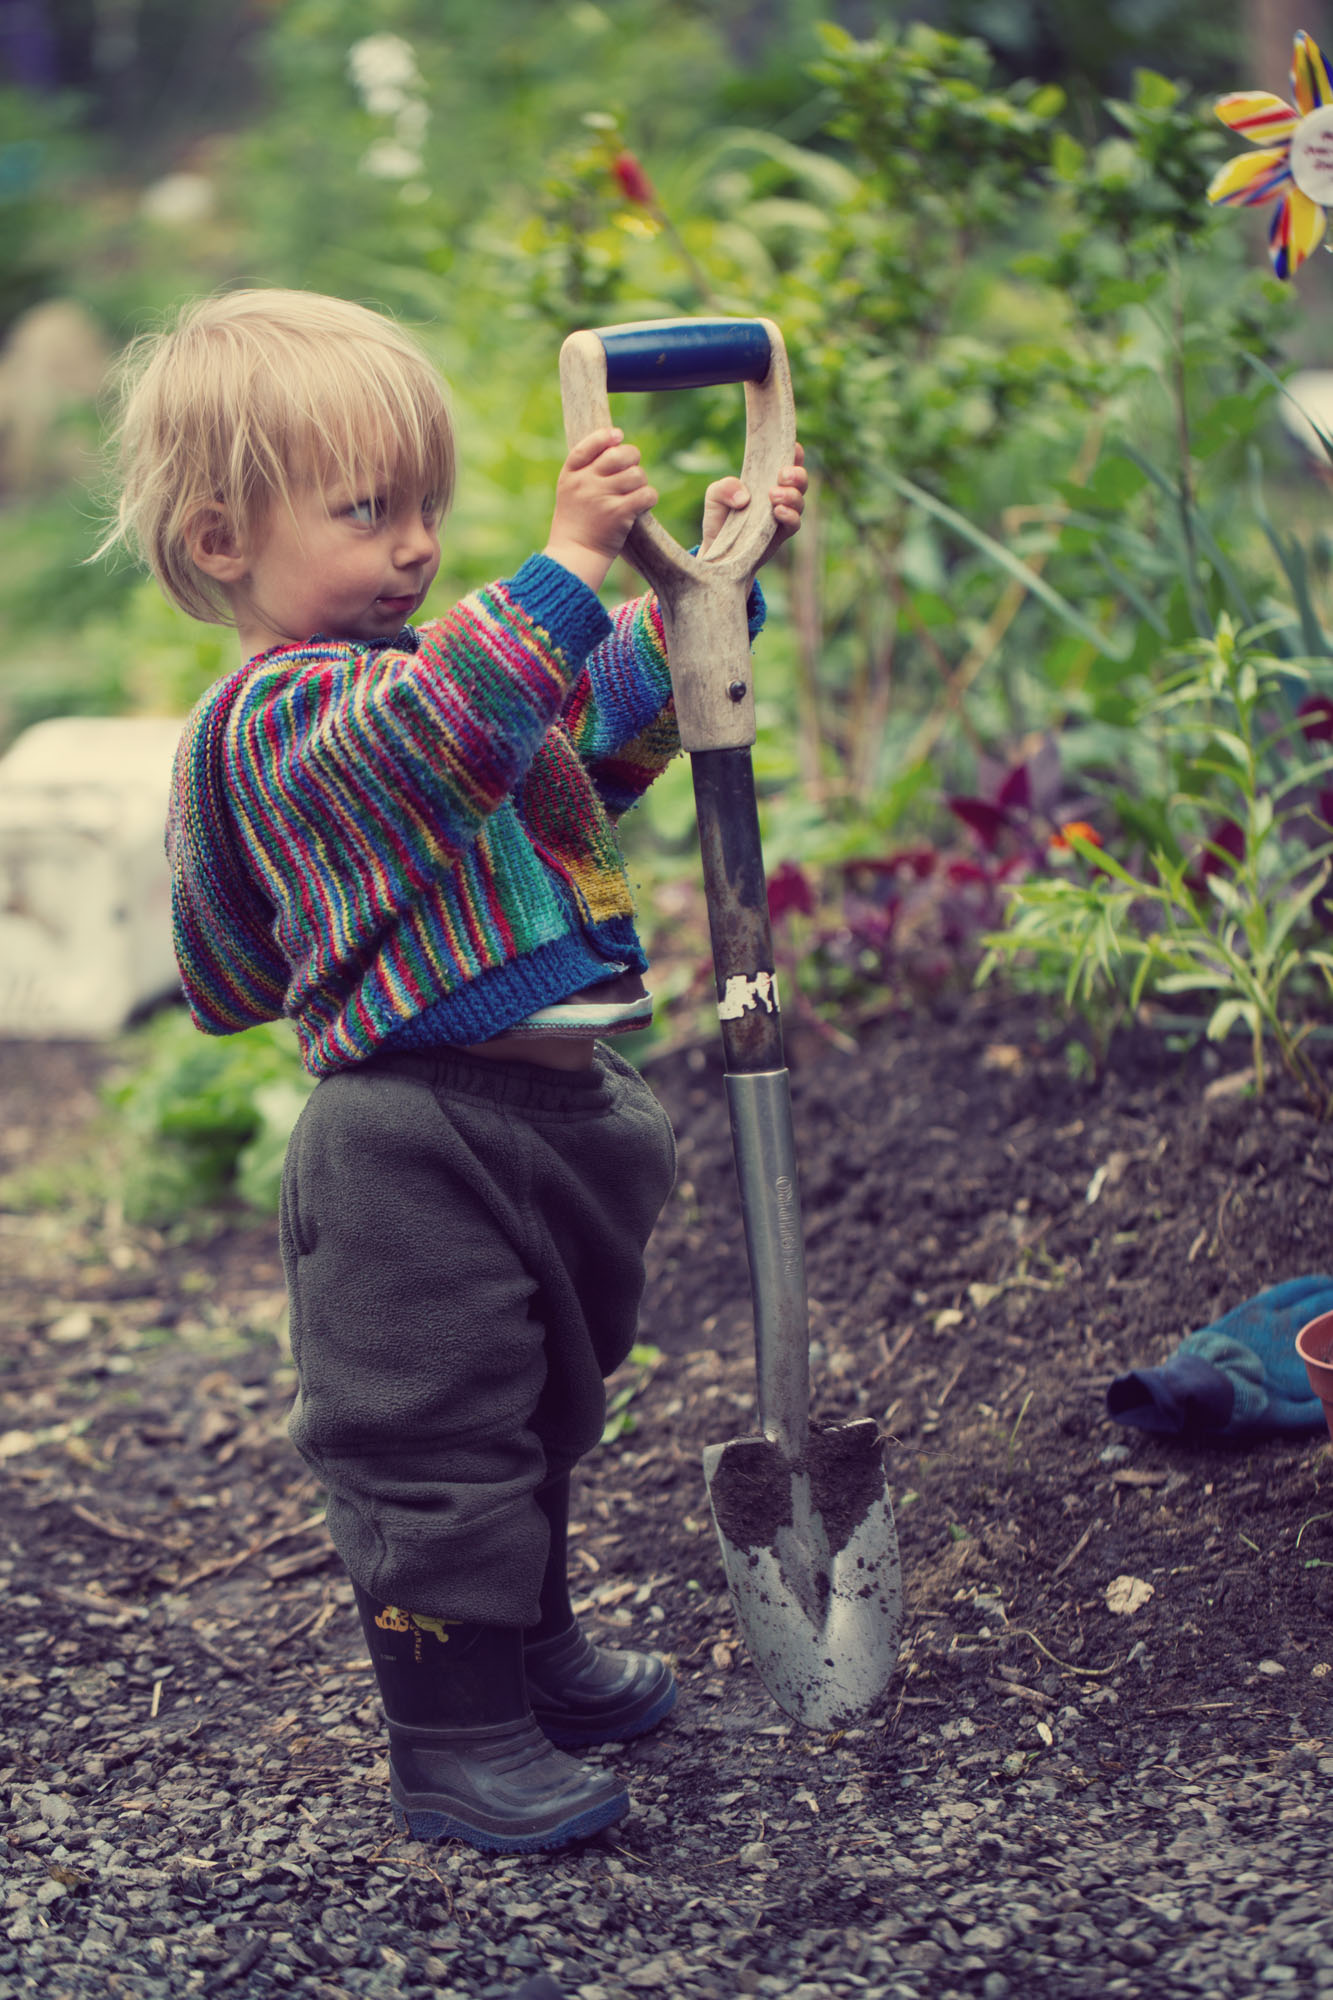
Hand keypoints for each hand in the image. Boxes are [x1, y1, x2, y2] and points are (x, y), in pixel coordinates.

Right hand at [544, 428, 657, 590]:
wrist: (575, 555)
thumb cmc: (577, 522)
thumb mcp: (571, 491)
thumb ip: (587, 469)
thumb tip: (617, 443)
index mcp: (570, 474)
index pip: (589, 445)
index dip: (605, 437)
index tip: (618, 435)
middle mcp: (585, 482)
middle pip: (619, 455)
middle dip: (632, 459)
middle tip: (631, 472)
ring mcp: (601, 497)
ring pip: (636, 474)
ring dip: (641, 483)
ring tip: (633, 495)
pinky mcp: (619, 513)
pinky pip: (646, 494)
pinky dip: (649, 498)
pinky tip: (641, 506)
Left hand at [699, 442, 807, 565]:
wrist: (715, 549)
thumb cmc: (719, 517)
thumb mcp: (714, 496)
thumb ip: (724, 488)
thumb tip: (744, 497)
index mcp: (767, 479)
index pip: (788, 462)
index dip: (795, 452)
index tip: (794, 447)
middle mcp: (780, 495)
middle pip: (800, 481)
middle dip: (797, 475)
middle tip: (782, 475)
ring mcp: (783, 515)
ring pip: (800, 501)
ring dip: (791, 495)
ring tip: (773, 495)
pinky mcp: (781, 534)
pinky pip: (794, 524)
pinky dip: (789, 516)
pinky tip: (777, 511)